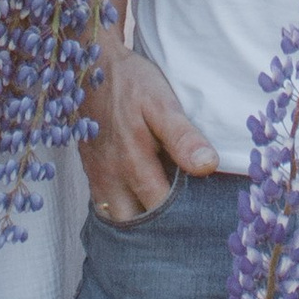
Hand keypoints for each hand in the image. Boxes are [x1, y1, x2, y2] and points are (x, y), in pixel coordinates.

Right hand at [82, 37, 218, 222]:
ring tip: (167, 228)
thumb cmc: (131, 82)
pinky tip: (142, 210)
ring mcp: (99, 177)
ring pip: (119, 220)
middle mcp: (112, 178)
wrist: (90, 64)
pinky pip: (105, 207)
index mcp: (134, 164)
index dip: (185, 221)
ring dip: (140, 227)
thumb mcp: (161, 102)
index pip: (163, 210)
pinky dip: (124, 215)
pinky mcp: (91, 171)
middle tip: (187, 235)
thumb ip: (182, 136)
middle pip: (138, 224)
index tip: (204, 224)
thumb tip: (207, 167)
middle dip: (161, 233)